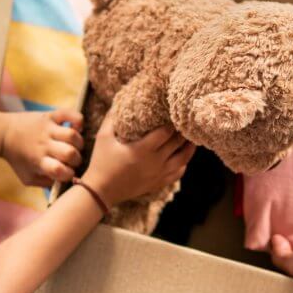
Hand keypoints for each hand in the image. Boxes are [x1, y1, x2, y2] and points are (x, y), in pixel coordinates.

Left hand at [0, 109, 83, 185]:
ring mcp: (47, 129)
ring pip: (73, 135)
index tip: (68, 173)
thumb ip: (44, 183)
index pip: (61, 170)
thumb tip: (64, 183)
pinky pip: (69, 114)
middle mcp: (43, 145)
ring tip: (75, 145)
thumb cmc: (17, 158)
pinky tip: (77, 127)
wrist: (1, 133)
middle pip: (70, 153)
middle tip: (73, 159)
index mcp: (38, 161)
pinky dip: (78, 120)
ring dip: (79, 143)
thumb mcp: (26, 177)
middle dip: (77, 159)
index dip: (69, 174)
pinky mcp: (49, 116)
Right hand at [81, 117, 195, 205]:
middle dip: (182, 131)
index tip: (174, 113)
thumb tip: (118, 101)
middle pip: (177, 143)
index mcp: (142, 149)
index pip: (166, 132)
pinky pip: (178, 173)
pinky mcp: (158, 183)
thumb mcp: (103, 137)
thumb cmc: (101, 162)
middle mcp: (155, 162)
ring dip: (189, 147)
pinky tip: (182, 157)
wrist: (101, 191)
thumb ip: (111, 118)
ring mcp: (158, 174)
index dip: (172, 122)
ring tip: (190, 137)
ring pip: (183, 159)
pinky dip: (183, 164)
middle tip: (186, 121)